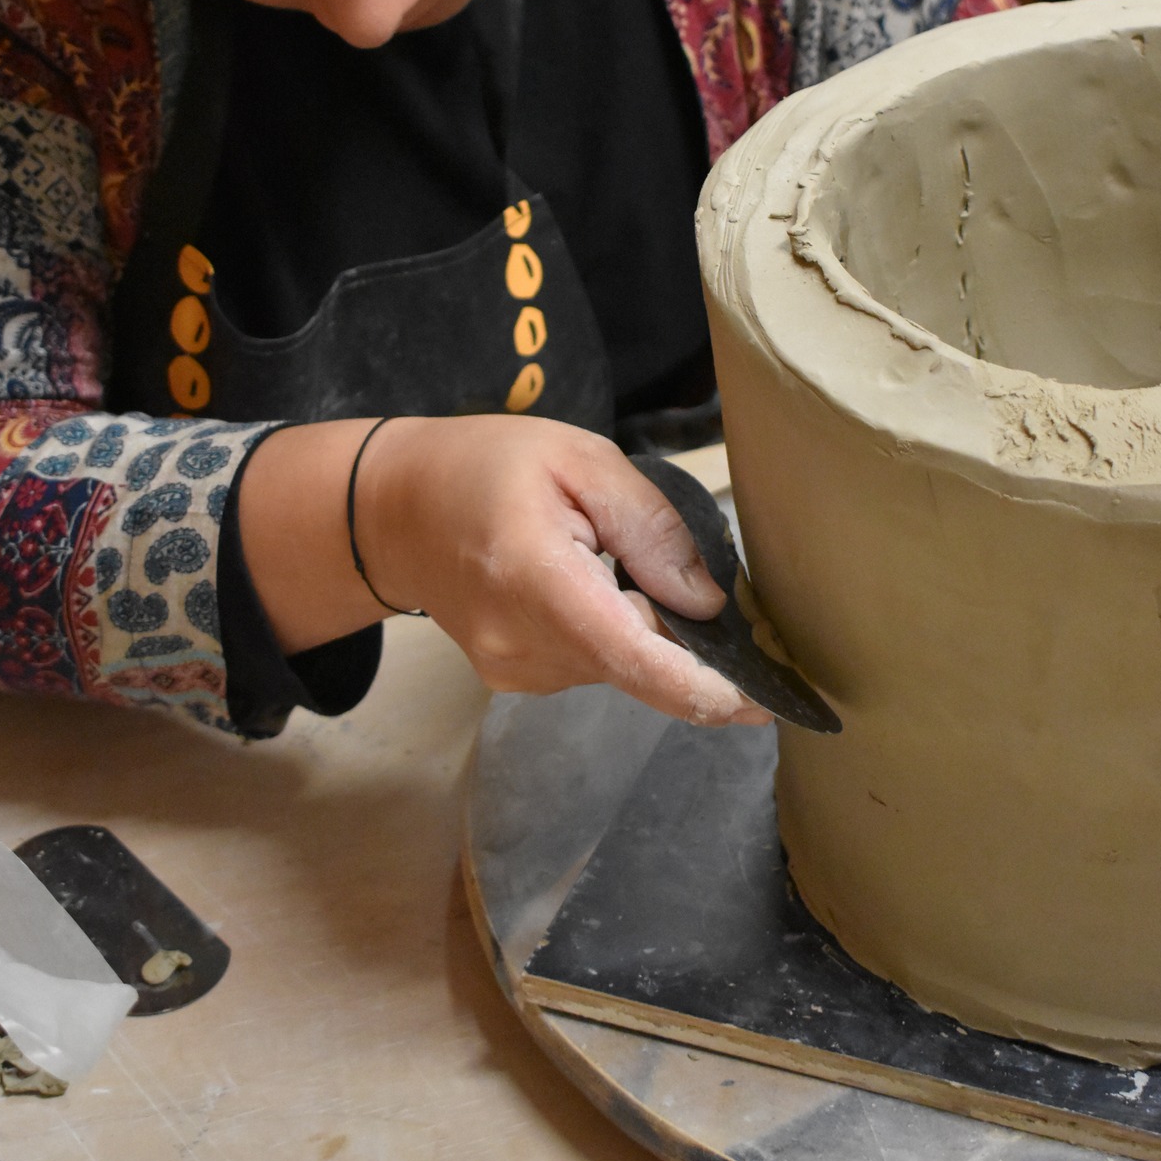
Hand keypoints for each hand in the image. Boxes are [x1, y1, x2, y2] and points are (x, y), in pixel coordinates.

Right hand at [353, 416, 769, 725]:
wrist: (393, 510)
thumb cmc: (485, 466)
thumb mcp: (579, 460)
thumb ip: (649, 526)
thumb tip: (709, 601)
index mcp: (535, 579)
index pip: (633, 658)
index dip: (706, 688)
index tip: (767, 701)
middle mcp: (522, 644)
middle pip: (638, 663)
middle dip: (685, 637)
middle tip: (701, 580)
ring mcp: (514, 672)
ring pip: (619, 665)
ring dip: (645, 629)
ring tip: (615, 559)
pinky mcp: (515, 679)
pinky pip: (593, 664)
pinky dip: (615, 633)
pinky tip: (591, 584)